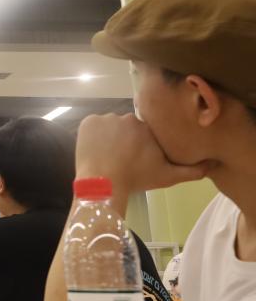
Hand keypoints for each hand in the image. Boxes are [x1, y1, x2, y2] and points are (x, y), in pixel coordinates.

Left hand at [76, 114, 208, 196]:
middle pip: (126, 127)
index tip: (135, 157)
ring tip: (109, 155)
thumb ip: (191, 171)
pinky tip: (97, 149)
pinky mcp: (88, 121)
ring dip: (110, 137)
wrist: (103, 183)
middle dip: (125, 140)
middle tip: (122, 157)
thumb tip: (212, 165)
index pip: (144, 131)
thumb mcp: (168, 177)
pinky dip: (94, 135)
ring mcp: (106, 118)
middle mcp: (128, 117)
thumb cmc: (136, 179)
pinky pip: (93, 125)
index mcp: (147, 126)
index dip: (139, 144)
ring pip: (110, 126)